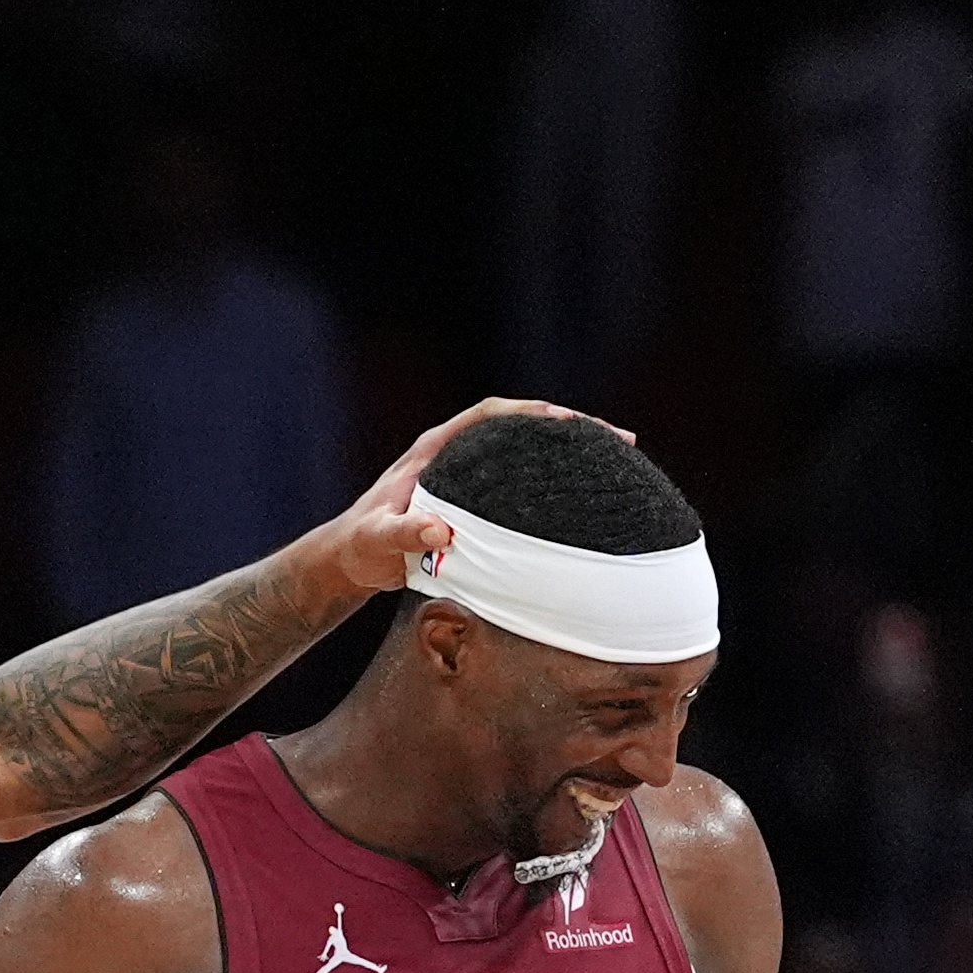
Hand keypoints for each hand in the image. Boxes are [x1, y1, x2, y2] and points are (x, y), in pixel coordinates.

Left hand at [322, 394, 610, 603]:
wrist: (350, 559)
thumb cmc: (361, 548)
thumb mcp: (376, 541)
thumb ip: (402, 534)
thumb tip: (439, 531)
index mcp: (435, 449)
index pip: (493, 415)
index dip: (534, 413)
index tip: (573, 420)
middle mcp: (456, 453)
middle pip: (524, 426)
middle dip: (573, 427)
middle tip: (622, 440)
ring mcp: (469, 473)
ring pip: (529, 452)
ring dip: (572, 455)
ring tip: (622, 464)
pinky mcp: (476, 498)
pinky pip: (525, 481)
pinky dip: (556, 484)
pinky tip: (587, 500)